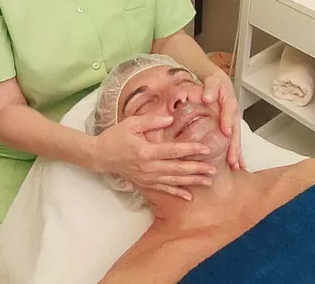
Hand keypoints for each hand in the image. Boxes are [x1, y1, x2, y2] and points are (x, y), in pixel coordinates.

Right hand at [92, 113, 216, 200]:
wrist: (100, 156)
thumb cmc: (115, 137)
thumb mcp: (131, 123)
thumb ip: (152, 121)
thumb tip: (170, 118)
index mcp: (146, 151)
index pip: (173, 151)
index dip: (191, 151)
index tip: (206, 149)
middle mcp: (149, 167)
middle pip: (177, 169)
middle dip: (197, 170)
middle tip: (213, 170)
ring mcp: (147, 178)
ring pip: (173, 181)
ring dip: (191, 181)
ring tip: (208, 181)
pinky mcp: (144, 183)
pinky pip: (163, 189)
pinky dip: (177, 193)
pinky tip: (189, 196)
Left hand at [201, 72, 245, 170]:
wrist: (219, 83)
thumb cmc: (214, 83)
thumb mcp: (211, 81)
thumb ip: (210, 89)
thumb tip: (207, 98)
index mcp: (228, 100)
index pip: (228, 110)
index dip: (227, 121)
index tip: (226, 131)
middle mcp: (234, 113)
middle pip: (236, 129)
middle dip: (234, 145)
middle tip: (232, 159)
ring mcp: (234, 120)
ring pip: (237, 137)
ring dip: (237, 152)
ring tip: (236, 166)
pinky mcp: (232, 126)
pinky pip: (235, 140)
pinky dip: (237, 152)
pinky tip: (238, 165)